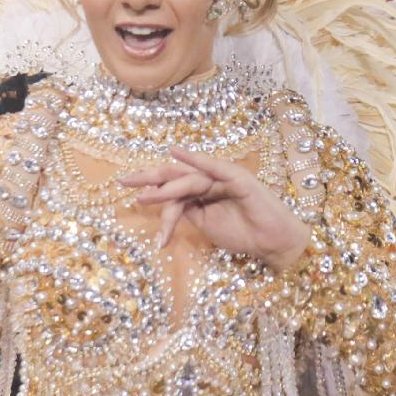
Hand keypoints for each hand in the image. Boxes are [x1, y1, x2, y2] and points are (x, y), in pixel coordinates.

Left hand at [119, 148, 311, 269]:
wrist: (272, 242)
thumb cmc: (244, 233)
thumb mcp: (206, 224)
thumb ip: (188, 211)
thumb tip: (166, 205)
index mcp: (203, 190)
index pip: (173, 187)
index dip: (153, 190)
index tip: (133, 196)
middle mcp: (211, 179)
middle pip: (175, 174)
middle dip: (148, 177)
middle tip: (123, 181)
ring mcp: (224, 176)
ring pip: (188, 178)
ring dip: (165, 186)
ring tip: (144, 196)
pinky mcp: (237, 178)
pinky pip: (213, 166)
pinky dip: (195, 158)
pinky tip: (177, 153)